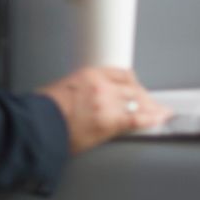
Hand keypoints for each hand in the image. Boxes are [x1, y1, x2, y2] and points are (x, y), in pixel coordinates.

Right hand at [39, 67, 170, 153]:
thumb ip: (79, 90)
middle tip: (151, 103)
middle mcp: (102, 87)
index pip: (121, 74)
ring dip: (150, 108)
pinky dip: (153, 118)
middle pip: (133, 88)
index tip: (136, 87)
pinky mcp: (110, 123)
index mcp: (88, 75)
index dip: (132, 82)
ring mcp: (108, 104)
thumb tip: (86, 100)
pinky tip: (162, 118)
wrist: (37, 125)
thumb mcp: (61, 89)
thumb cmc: (43, 110)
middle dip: (143, 97)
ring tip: (160, 112)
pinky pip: (138, 119)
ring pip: (138, 102)